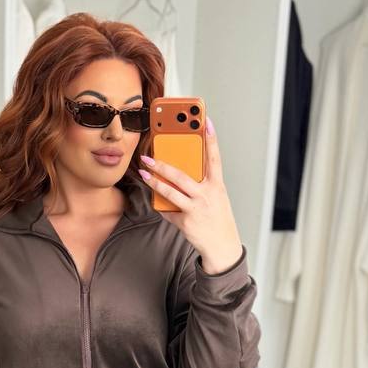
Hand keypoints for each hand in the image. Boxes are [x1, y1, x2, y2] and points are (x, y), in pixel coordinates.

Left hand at [139, 119, 243, 273]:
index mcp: (217, 185)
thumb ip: (202, 184)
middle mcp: (207, 195)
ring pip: (170, 192)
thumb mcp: (216, 197)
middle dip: (162, 165)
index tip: (205, 121)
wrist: (222, 246)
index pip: (214, 158)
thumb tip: (181, 173)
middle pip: (181, 175)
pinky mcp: (186, 222)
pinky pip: (169, 211)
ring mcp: (196, 209)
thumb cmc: (218, 218)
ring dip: (155, 182)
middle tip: (149, 157)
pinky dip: (161, 206)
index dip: (211, 139)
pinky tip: (154, 200)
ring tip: (145, 173)